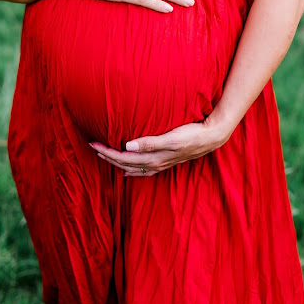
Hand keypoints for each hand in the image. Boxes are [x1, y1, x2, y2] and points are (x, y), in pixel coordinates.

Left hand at [89, 115, 236, 176]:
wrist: (211, 138)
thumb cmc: (192, 134)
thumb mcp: (171, 137)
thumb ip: (149, 142)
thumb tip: (126, 147)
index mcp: (153, 158)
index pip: (123, 158)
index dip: (107, 152)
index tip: (93, 144)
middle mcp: (155, 164)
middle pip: (124, 163)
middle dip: (107, 156)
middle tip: (92, 147)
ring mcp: (160, 164)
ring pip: (133, 167)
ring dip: (117, 162)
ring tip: (104, 157)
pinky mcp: (166, 160)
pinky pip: (143, 169)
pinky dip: (132, 169)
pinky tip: (128, 168)